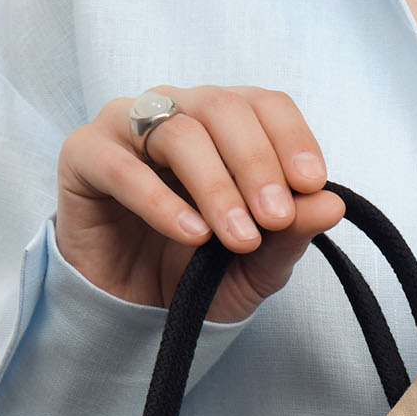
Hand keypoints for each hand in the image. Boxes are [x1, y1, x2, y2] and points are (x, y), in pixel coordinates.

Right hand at [56, 86, 344, 321]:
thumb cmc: (197, 274)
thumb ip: (290, 234)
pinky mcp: (84, 156)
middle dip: (256, 164)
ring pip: (176, 131)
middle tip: (275, 219)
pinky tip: (191, 235)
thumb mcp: (256, 264)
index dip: (291, 139)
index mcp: (224, 123)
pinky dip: (161, 202)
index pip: (264, 105)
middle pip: (222, 109)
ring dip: (215, 187)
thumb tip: (332, 204)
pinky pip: (122, 166)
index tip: (312, 185)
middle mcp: (176, 111)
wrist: (135, 310)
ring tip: (237, 239)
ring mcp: (126, 127)